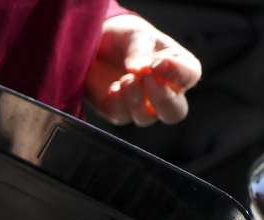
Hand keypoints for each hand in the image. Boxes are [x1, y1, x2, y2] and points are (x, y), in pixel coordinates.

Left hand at [85, 14, 200, 126]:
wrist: (96, 44)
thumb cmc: (124, 36)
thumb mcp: (133, 34)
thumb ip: (139, 49)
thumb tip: (138, 69)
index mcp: (179, 67)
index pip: (190, 75)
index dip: (177, 72)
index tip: (156, 63)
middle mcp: (164, 91)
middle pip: (175, 113)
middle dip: (163, 100)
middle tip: (147, 78)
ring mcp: (141, 105)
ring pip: (146, 118)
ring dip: (135, 99)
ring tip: (126, 78)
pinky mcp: (117, 111)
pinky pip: (121, 116)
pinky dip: (117, 102)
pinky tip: (113, 86)